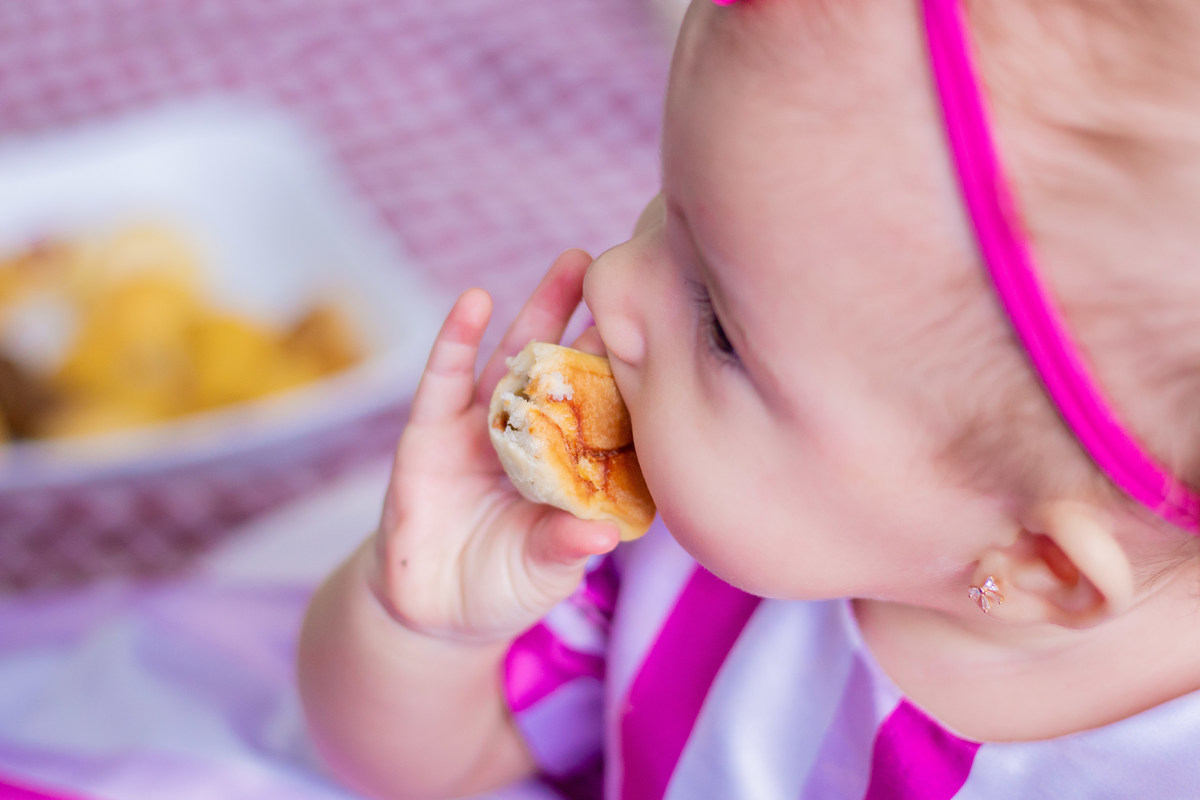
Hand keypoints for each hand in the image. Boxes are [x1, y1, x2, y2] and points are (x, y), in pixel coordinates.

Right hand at [370, 249, 620, 643]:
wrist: (431, 613)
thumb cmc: (502, 588)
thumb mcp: (541, 573)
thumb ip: (565, 548)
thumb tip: (603, 534)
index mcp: (570, 464)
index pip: (608, 408)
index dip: (632, 370)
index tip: (668, 326)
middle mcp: (533, 434)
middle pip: (571, 367)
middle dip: (597, 319)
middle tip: (631, 269)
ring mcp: (482, 425)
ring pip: (516, 357)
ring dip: (541, 309)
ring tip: (573, 264)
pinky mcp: (429, 431)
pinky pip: (443, 378)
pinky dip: (456, 340)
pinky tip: (474, 301)